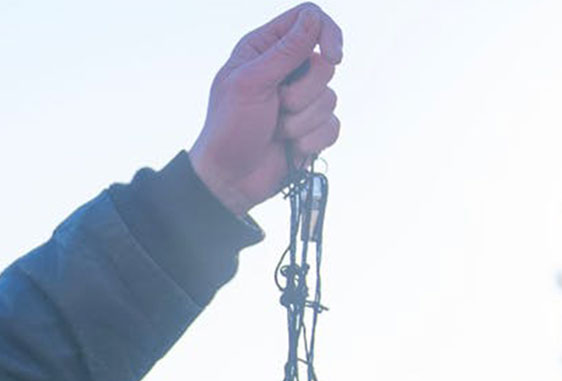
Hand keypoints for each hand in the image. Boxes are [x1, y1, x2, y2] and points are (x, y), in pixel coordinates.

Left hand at [190, 3, 344, 216]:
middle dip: (303, 93)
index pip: (308, 19)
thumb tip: (314, 17)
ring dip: (301, 122)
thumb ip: (284, 51)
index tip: (333, 56)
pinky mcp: (310, 127)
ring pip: (330, 98)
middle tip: (276, 107)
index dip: (327, 33)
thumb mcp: (250, 84)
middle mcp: (285, 70)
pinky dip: (311, 141)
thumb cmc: (229, 130)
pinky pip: (333, 126)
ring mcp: (300, 99)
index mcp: (263, 49)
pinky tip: (289, 148)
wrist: (229, 181)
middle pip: (324, 64)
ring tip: (276, 131)